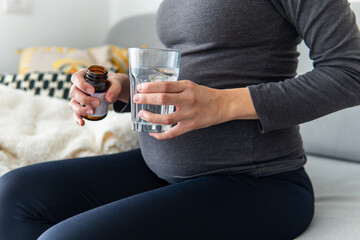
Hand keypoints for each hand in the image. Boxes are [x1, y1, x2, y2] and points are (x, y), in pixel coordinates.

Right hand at [69, 69, 129, 125]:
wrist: (113, 89)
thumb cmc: (112, 83)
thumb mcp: (116, 82)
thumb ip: (115, 89)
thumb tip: (109, 99)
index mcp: (83, 75)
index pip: (76, 78)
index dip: (82, 85)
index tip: (92, 91)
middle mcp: (77, 86)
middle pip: (74, 92)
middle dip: (84, 99)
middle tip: (97, 103)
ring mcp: (78, 97)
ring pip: (73, 104)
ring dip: (81, 109)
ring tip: (92, 112)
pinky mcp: (81, 106)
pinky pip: (76, 113)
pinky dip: (78, 118)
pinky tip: (82, 123)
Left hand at [134, 80, 257, 139]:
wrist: (221, 105)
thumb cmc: (203, 94)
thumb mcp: (190, 85)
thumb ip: (174, 88)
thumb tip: (153, 89)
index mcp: (187, 87)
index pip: (165, 85)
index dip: (150, 87)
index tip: (140, 88)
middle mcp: (188, 99)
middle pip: (163, 99)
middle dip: (146, 99)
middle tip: (137, 99)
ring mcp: (189, 114)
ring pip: (166, 118)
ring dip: (151, 117)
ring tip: (142, 114)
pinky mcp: (191, 126)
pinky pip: (173, 133)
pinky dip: (161, 135)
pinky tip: (153, 133)